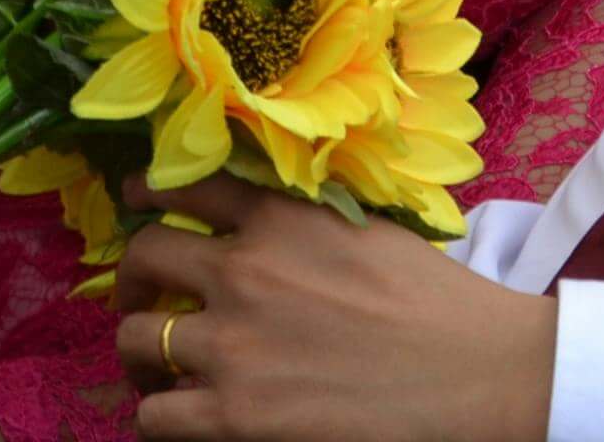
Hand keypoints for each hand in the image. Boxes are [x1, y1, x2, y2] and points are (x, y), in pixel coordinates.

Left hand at [110, 180, 552, 441]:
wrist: (471, 370)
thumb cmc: (435, 301)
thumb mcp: (366, 230)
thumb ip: (302, 223)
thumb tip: (260, 225)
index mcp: (280, 219)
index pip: (185, 187)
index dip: (149, 194)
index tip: (138, 203)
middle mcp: (243, 271)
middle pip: (143, 257)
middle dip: (132, 277)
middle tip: (142, 296)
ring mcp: (230, 345)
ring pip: (132, 339)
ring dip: (140, 353)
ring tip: (157, 369)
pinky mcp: (232, 414)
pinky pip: (152, 415)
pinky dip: (158, 415)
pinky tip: (183, 415)